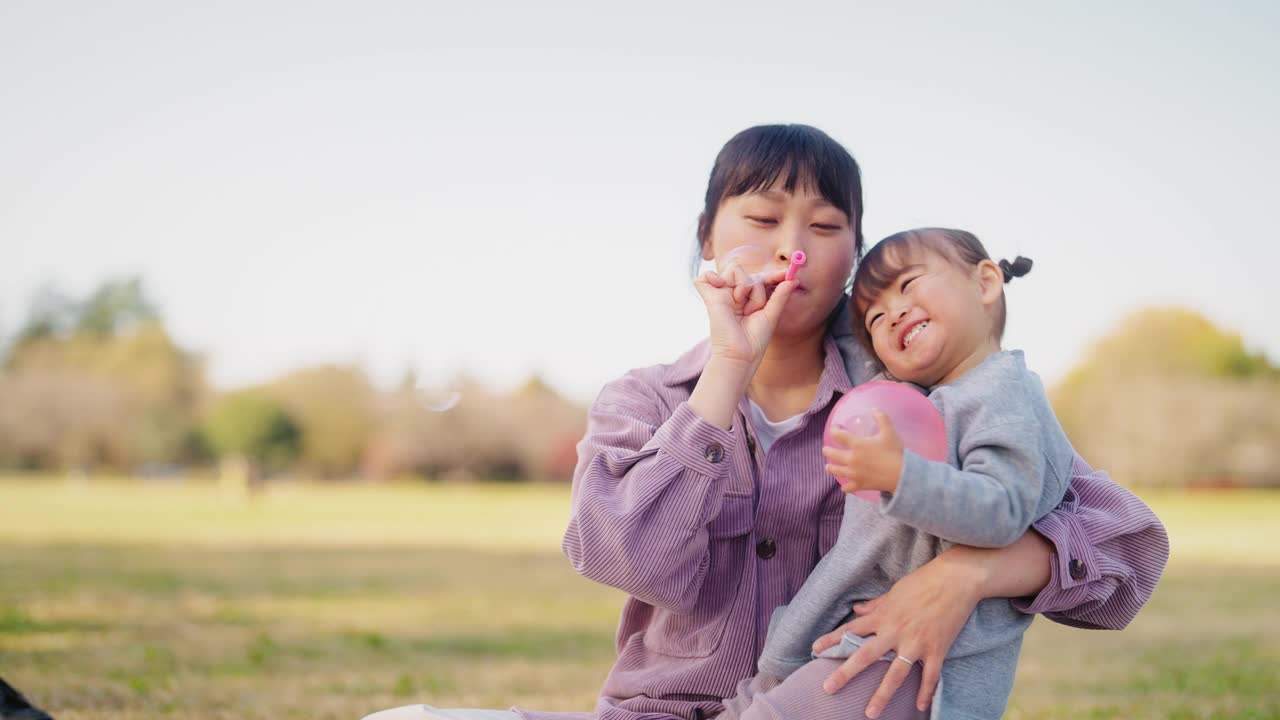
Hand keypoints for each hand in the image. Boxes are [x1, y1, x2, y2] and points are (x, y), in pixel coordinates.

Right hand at [693, 266, 795, 369]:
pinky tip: (721, 288)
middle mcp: (734, 295)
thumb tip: (793, 279)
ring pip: (735, 269)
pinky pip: (705, 276)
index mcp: (748, 300)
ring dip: (744, 285)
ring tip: (741, 306)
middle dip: (757, 288)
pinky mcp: (709, 297)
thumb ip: (780, 295)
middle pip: (749, 273)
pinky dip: (712, 277)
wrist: (741, 355)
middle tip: (754, 308)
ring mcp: (721, 295)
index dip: (771, 275)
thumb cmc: (755, 341)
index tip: (786, 274)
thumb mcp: (771, 314)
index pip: (759, 279)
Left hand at [809, 551, 983, 716]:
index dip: (831, 640)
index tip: (814, 650)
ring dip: (882, 695)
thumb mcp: (895, 591)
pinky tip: (919, 707)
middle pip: (866, 656)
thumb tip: (857, 610)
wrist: (957, 579)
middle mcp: (895, 631)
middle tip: (828, 688)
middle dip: (845, 673)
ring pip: (895, 674)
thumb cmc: (924, 581)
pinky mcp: (937, 649)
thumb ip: (876, 605)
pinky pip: (929, 676)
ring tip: (870, 713)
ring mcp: (916, 642)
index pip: (851, 629)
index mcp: (883, 615)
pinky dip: (925, 693)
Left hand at [822, 410, 903, 493]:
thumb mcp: (889, 432)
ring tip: (828, 467)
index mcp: (856, 445)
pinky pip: (848, 487)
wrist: (901, 475)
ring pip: (837, 471)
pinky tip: (844, 486)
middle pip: (832, 454)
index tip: (835, 429)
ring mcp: (854, 473)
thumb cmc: (894, 452)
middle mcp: (851, 459)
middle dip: (827, 451)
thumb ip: (882, 418)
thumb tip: (874, 409)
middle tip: (826, 449)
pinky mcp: (859, 484)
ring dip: (831, 468)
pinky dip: (845, 487)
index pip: (838, 435)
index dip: (834, 430)